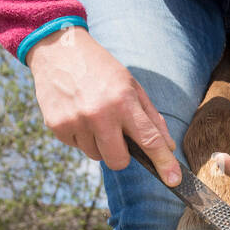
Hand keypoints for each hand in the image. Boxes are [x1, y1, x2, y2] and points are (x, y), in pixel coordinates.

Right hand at [26, 27, 179, 184]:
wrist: (57, 48)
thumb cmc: (101, 69)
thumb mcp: (131, 85)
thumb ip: (151, 117)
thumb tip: (167, 147)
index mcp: (123, 102)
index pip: (149, 140)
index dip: (164, 163)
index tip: (174, 180)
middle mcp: (99, 114)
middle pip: (118, 161)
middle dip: (122, 155)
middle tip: (118, 135)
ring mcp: (75, 121)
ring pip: (96, 156)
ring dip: (99, 143)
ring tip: (93, 116)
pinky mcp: (56, 126)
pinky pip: (77, 147)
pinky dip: (81, 136)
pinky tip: (77, 113)